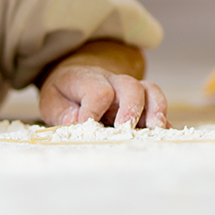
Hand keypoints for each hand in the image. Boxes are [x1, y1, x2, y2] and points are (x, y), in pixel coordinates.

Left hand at [38, 64, 168, 128]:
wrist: (75, 80)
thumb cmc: (64, 94)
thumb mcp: (51, 101)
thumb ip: (61, 111)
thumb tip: (75, 121)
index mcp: (87, 79)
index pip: (98, 90)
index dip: (94, 109)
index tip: (87, 125)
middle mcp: (112, 82)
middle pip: (130, 86)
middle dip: (131, 108)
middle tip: (125, 128)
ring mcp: (129, 91)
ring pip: (150, 91)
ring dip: (156, 109)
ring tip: (156, 129)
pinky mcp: (141, 102)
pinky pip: (157, 106)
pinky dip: (163, 119)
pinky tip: (162, 135)